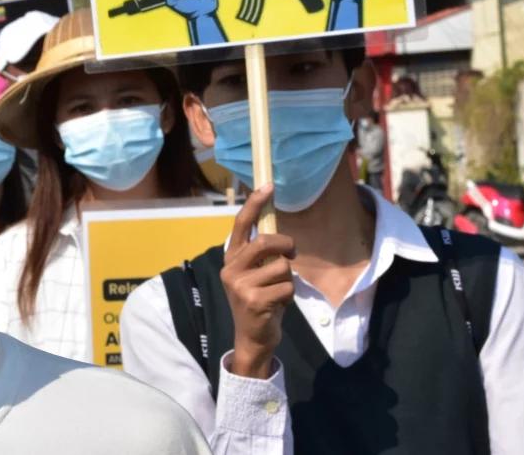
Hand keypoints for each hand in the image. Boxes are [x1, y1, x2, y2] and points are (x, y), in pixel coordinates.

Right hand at [222, 184, 295, 378]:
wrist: (253, 337)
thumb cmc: (260, 300)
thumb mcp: (256, 274)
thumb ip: (261, 254)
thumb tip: (277, 232)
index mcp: (231, 257)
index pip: (241, 223)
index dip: (255, 203)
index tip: (268, 186)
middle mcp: (231, 268)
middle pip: (267, 242)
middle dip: (287, 246)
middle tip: (291, 255)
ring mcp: (240, 285)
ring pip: (282, 267)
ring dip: (288, 280)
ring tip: (278, 292)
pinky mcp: (253, 300)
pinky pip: (286, 287)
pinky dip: (289, 295)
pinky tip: (278, 305)